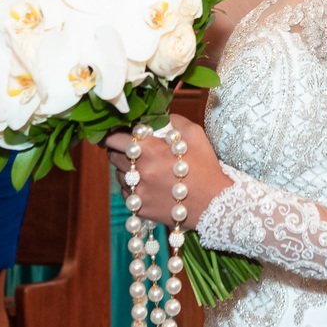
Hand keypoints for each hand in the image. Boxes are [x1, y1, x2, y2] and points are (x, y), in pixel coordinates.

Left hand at [103, 117, 231, 231]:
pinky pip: (126, 193)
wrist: (214, 203)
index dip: (113, 133)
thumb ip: (172, 120)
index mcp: (149, 149)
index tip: (116, 132)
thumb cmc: (205, 166)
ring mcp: (138, 192)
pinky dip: (132, 187)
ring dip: (125, 168)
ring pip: (118, 175)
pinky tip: (148, 184)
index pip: (114, 138)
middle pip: (112, 156)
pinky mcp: (140, 209)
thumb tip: (157, 118)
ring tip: (143, 167)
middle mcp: (139, 171)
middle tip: (129, 148)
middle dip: (119, 149)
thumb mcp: (194, 134)